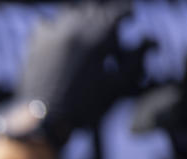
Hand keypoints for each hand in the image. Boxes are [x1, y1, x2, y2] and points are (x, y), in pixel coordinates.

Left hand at [0, 3, 152, 146]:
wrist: (44, 119)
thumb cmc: (85, 107)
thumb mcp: (118, 84)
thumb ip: (136, 58)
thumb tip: (151, 40)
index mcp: (99, 36)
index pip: (119, 12)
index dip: (127, 14)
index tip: (130, 19)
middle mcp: (76, 28)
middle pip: (94, 9)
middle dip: (104, 17)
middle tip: (108, 29)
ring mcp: (53, 34)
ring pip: (69, 13)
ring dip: (80, 19)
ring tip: (84, 32)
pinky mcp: (35, 44)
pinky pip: (45, 24)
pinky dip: (54, 27)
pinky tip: (59, 39)